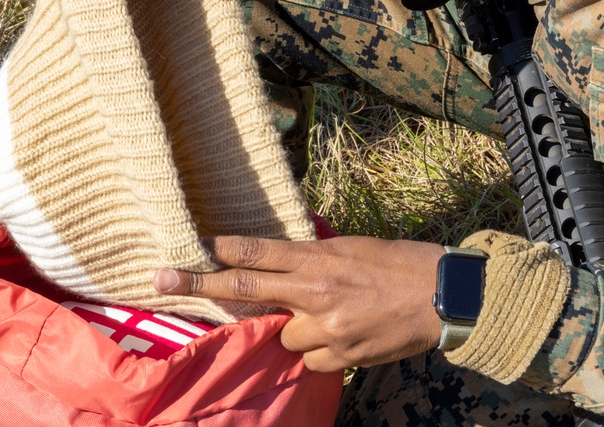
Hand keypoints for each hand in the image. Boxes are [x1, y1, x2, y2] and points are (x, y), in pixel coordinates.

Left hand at [154, 236, 445, 371]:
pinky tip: (345, 335)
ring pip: (283, 334)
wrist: (442, 296)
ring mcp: (326, 328)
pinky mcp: (340, 356)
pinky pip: (310, 358)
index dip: (223, 249)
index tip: (194, 246)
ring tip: (333, 315)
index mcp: (320, 257)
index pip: (259, 252)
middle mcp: (316, 291)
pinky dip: (319, 349)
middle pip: (246, 290)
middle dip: (199, 285)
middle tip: (160, 280)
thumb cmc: (399, 262)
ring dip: (295, 328)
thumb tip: (280, 261)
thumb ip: (313, 256)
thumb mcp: (352, 247)